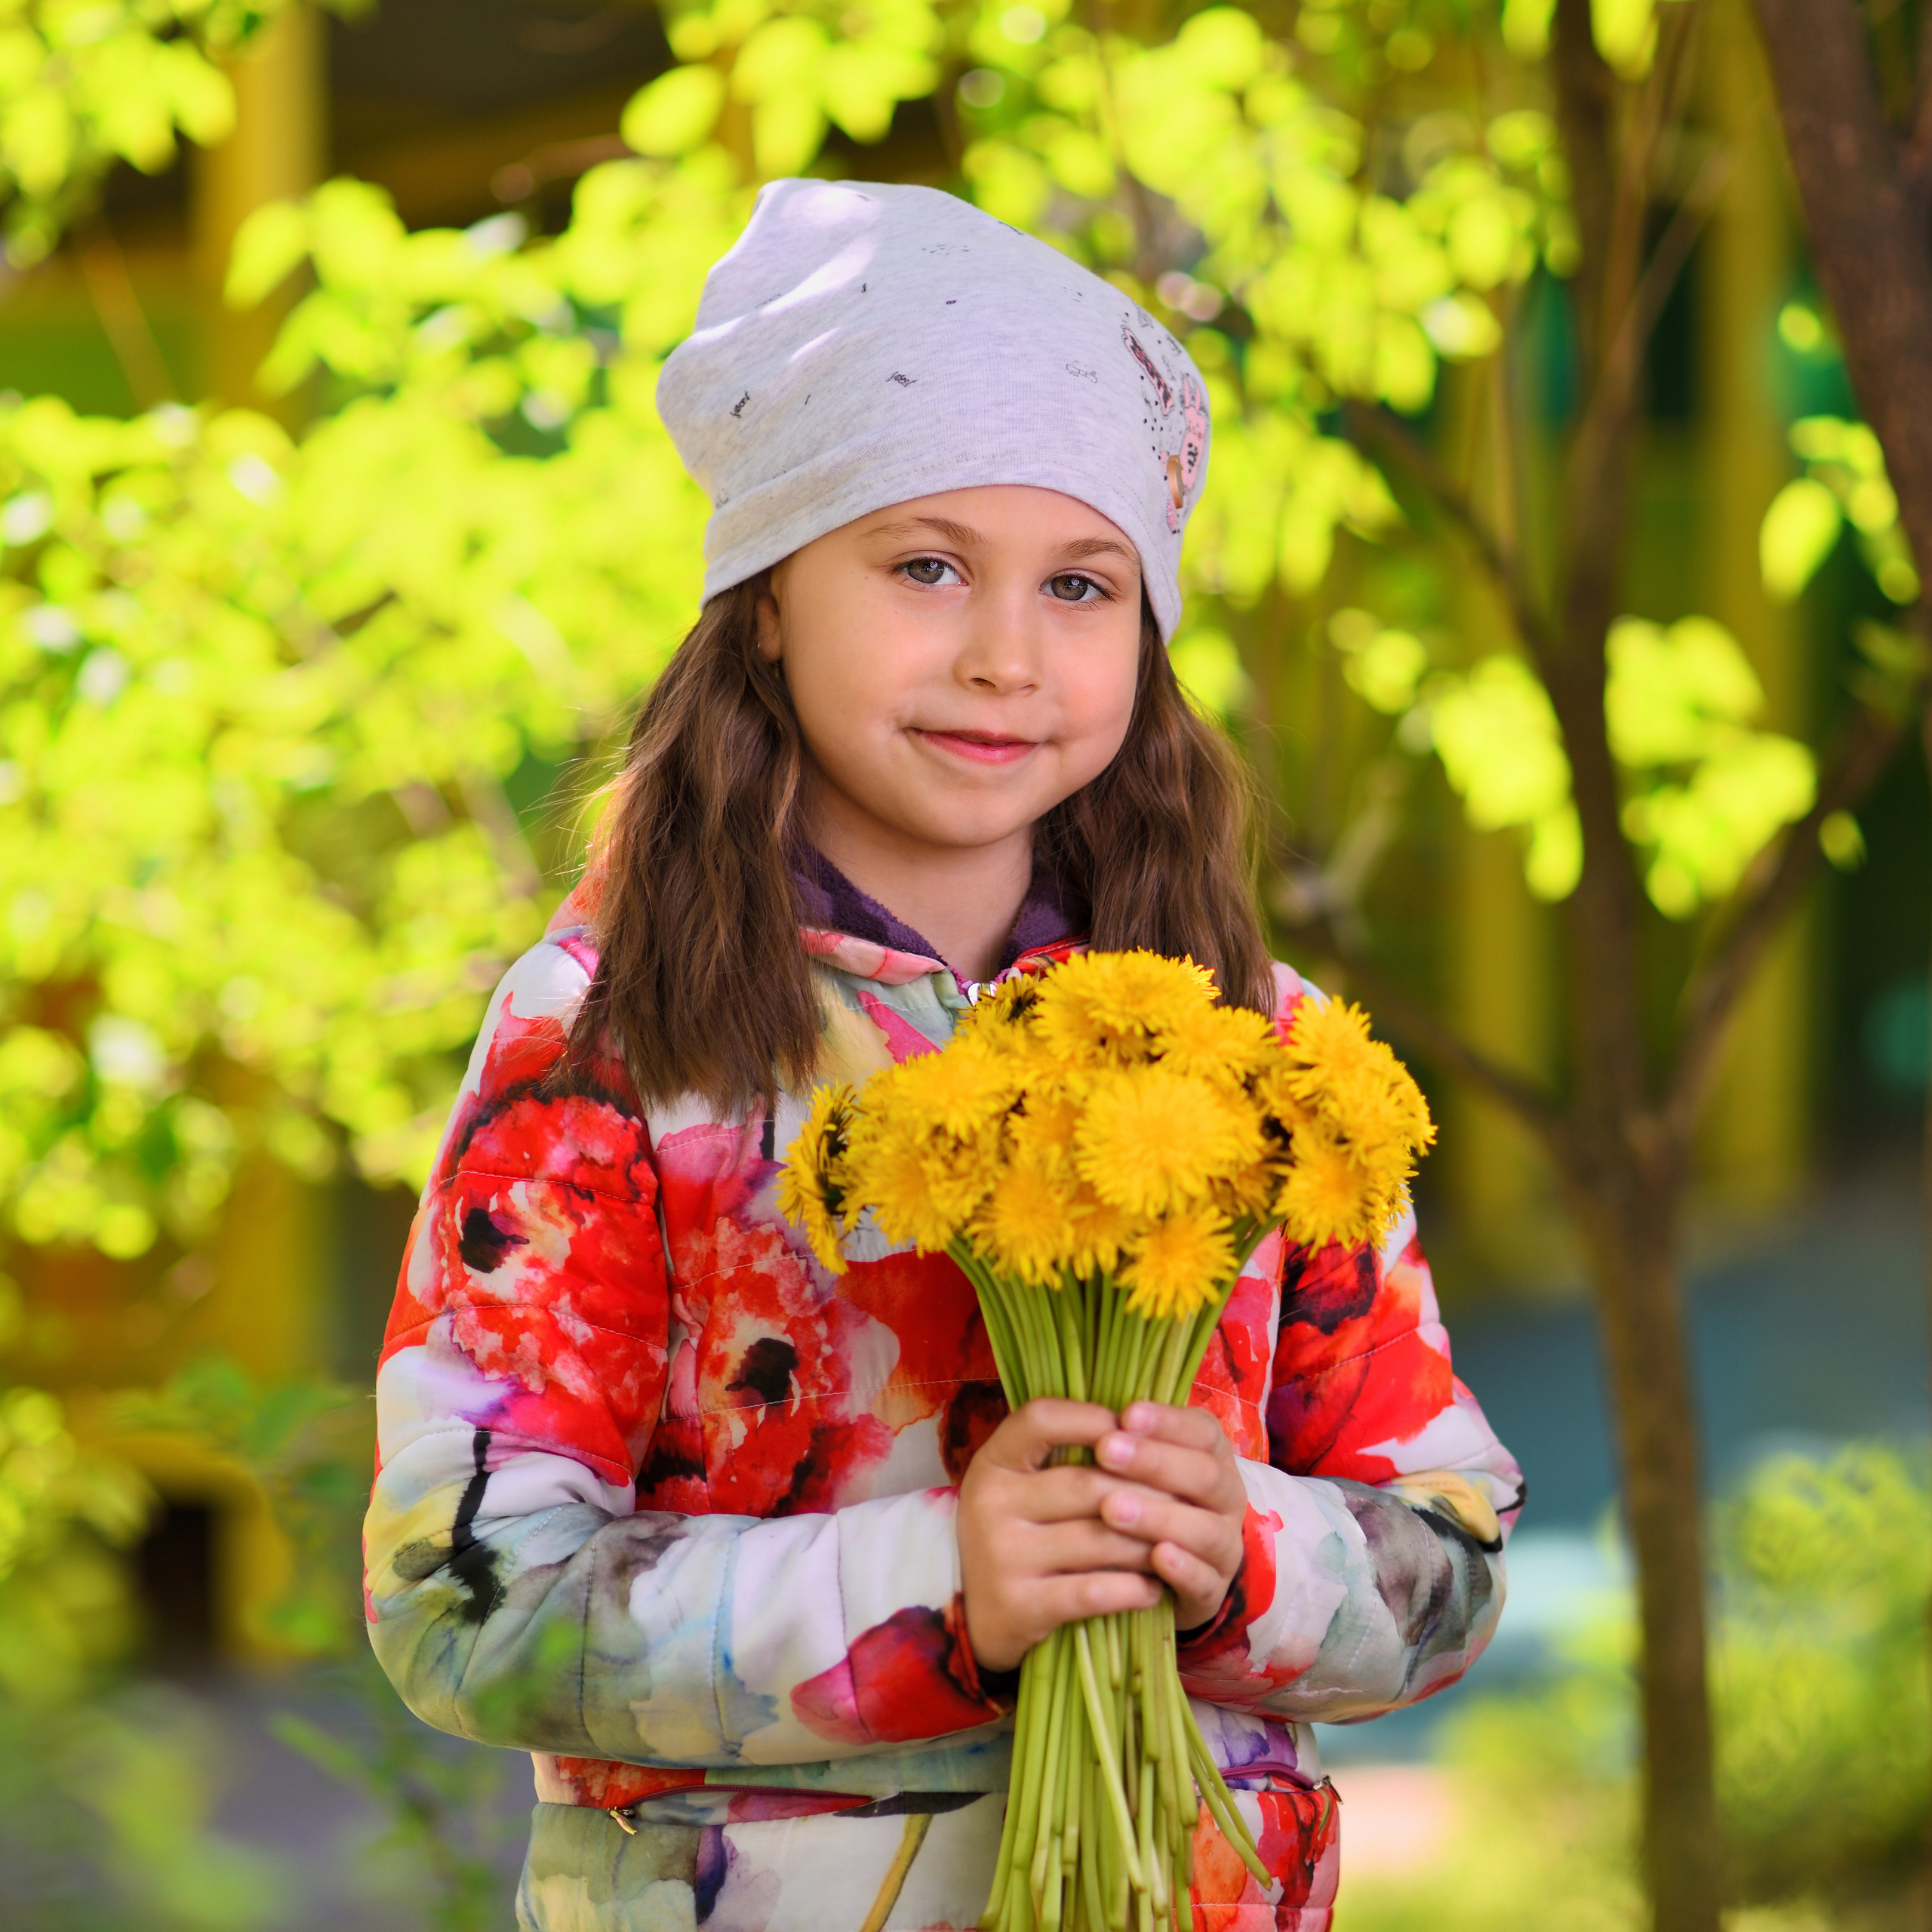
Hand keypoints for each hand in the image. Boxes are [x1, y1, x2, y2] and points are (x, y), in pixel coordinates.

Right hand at [957, 1398, 1165, 1672]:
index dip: (1090, 1418)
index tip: (1130, 1428)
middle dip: (1145, 1491)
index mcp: (993, 1462)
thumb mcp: (1021, 1485)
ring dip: (1148, 1543)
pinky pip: (1093, 1593)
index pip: (1040, 1419)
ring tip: (1176, 1542)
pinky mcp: (1020, 1607)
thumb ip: (1063, 1453)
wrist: (977, 1614)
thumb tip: (1139, 1427)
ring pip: (1098, 1539)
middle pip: (1086, 1484)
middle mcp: (990, 1503)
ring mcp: (1002, 1556)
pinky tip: (1153, 1587)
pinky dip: (1132, 1589)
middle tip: (1185, 1497)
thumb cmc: (1019, 1534)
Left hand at [1092, 1401, 1247, 1634]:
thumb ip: (1128, 1440)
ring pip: (1205, 1529)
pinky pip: (1205, 1580)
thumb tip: (1089, 1418)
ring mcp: (1225, 1546)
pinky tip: (1156, 1557)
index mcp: (1213, 1456)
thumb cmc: (1149, 1498)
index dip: (1166, 1422)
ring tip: (1113, 1509)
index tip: (1125, 1415)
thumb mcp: (1144, 1464)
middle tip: (1106, 1452)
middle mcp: (1227, 1497)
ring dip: (1159, 1516)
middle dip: (1154, 1462)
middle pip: (1204, 1475)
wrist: (1178, 1570)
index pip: (1201, 1430)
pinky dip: (1183, 1568)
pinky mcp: (1213, 1591)